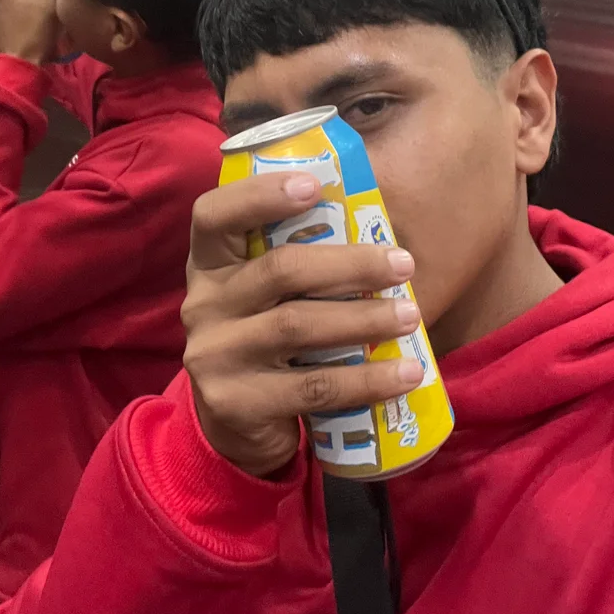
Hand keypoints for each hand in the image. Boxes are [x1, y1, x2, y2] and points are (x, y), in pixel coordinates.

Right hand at [181, 173, 423, 478]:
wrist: (236, 426)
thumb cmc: (269, 339)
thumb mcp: (267, 295)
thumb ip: (299, 261)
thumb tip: (381, 229)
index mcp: (209, 265)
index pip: (214, 215)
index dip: (259, 195)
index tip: (315, 186)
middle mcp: (203, 304)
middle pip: (278, 270)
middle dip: (349, 264)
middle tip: (402, 264)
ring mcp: (214, 356)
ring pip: (297, 326)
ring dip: (364, 319)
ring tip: (410, 316)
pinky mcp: (235, 404)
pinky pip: (312, 387)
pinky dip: (365, 379)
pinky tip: (404, 374)